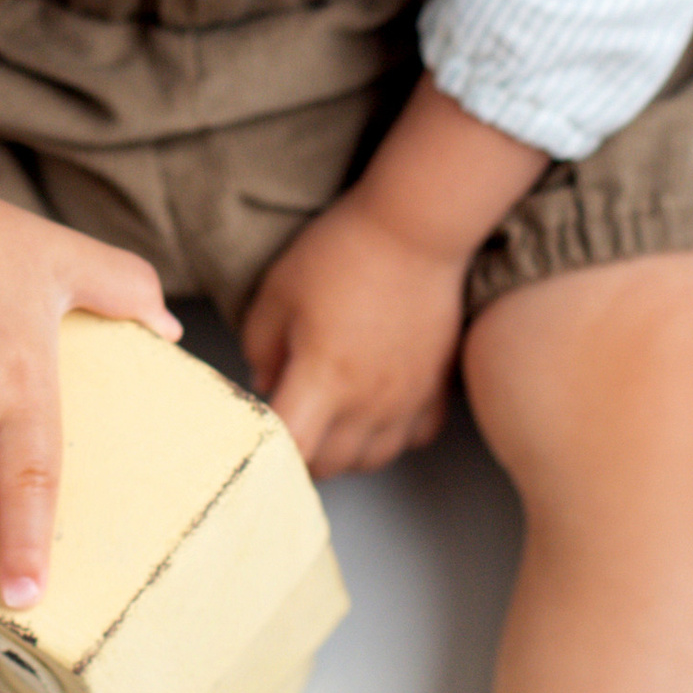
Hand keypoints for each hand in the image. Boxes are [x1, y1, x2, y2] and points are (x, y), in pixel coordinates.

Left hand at [240, 186, 470, 476]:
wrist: (414, 228)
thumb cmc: (342, 251)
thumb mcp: (277, 292)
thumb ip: (259, 348)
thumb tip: (264, 385)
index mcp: (324, 377)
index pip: (293, 447)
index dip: (269, 453)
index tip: (257, 439)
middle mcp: (369, 399)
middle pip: (332, 464)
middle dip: (301, 456)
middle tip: (288, 430)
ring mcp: (408, 397)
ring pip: (374, 459)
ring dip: (345, 452)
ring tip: (329, 425)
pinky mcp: (435, 385)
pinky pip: (415, 437)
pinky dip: (392, 435)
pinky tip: (376, 411)